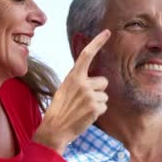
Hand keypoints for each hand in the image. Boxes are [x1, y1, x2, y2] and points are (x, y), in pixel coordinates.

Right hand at [34, 30, 109, 154]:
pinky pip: (104, 106)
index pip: (86, 55)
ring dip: (97, 102)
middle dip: (97, 90)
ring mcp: (89, 95)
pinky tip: (86, 116)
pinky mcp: (95, 107)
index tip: (107, 32)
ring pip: (105, 95)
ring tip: (82, 109)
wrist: (54, 128)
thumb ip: (79, 81)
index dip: (97, 42)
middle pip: (103, 81)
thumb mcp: (65, 89)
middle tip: (83, 100)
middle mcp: (82, 83)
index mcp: (73, 76)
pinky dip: (97, 112)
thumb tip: (97, 80)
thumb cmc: (60, 109)